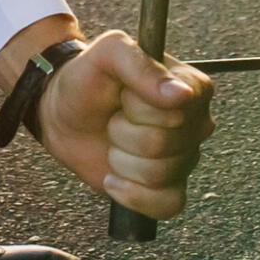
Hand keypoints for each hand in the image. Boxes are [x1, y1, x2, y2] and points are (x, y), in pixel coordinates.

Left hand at [35, 31, 214, 218]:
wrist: (63, 113)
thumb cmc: (88, 78)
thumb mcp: (107, 54)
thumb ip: (140, 65)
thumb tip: (182, 95)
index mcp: (193, 87)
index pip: (176, 112)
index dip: (139, 109)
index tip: (123, 95)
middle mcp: (197, 122)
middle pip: (165, 146)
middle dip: (124, 135)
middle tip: (114, 119)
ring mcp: (186, 156)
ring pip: (162, 176)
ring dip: (123, 162)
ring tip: (115, 142)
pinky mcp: (170, 186)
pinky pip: (168, 205)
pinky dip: (134, 196)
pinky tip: (116, 179)